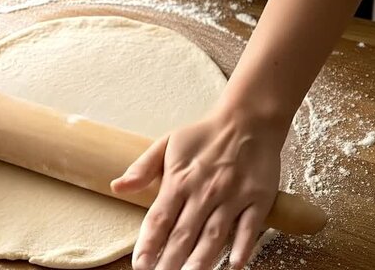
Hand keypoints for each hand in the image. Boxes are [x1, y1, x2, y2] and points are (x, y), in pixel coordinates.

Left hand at [112, 109, 287, 269]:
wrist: (247, 119)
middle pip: (184, 234)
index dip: (148, 244)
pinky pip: (249, 228)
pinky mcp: (258, 199)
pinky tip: (234, 265)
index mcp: (179, 180)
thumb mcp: (167, 144)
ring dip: (201, 261)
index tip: (139, 265)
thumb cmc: (204, 135)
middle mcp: (204, 192)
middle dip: (170, 262)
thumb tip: (117, 187)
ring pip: (214, 236)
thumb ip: (142, 168)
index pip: (159, 218)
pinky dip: (243, 247)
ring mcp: (232, 197)